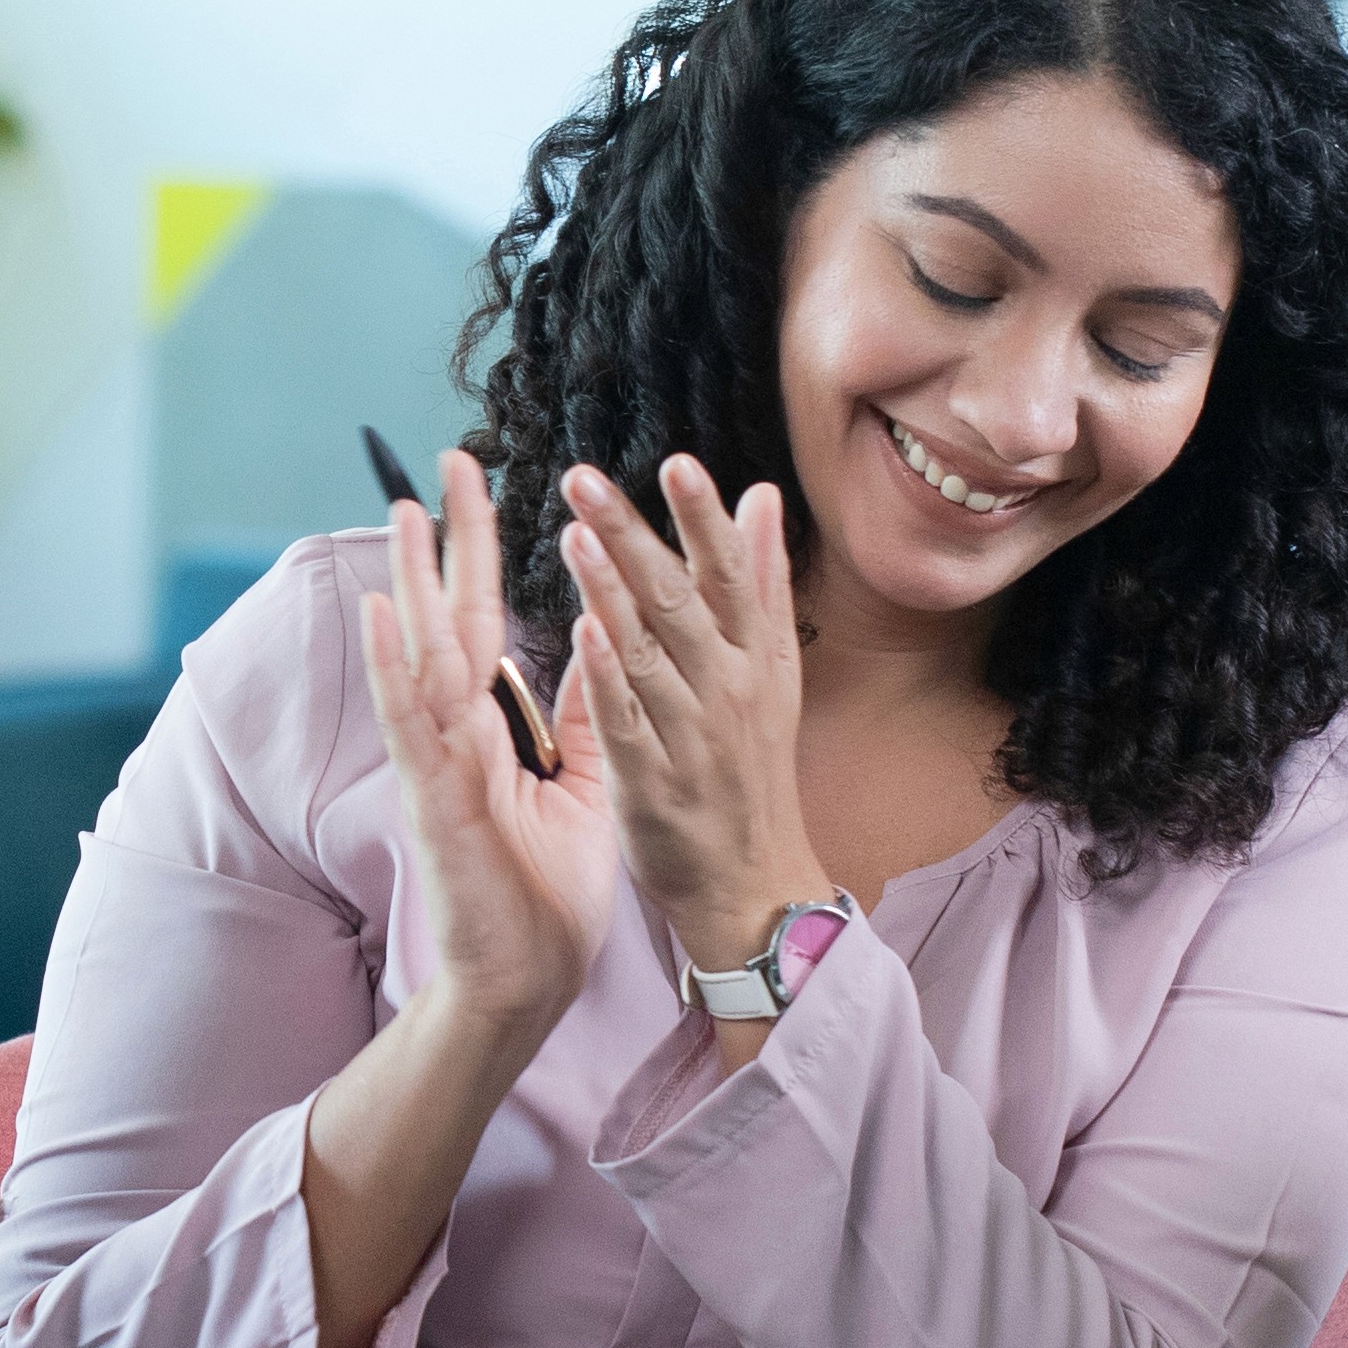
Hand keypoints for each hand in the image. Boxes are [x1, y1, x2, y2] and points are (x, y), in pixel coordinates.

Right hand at [359, 449, 622, 1051]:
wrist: (529, 980)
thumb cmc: (547, 890)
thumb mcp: (584, 782)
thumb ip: (582, 713)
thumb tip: (598, 642)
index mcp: (492, 728)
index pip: (485, 620)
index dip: (482, 553)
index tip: (479, 485)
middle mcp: (457, 735)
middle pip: (447, 619)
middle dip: (446, 542)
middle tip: (444, 463)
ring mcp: (438, 765)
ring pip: (419, 658)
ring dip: (410, 585)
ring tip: (405, 516)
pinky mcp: (435, 803)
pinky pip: (412, 725)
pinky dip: (394, 669)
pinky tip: (382, 617)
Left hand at [555, 456, 837, 1010]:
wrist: (753, 883)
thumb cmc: (752, 769)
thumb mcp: (772, 672)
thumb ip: (761, 582)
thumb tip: (760, 495)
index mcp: (757, 659)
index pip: (731, 574)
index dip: (704, 519)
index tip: (677, 463)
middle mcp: (730, 690)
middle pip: (680, 601)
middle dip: (633, 535)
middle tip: (585, 479)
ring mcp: (692, 738)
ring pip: (649, 653)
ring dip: (611, 592)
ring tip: (575, 534)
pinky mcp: (653, 783)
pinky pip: (626, 721)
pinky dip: (606, 676)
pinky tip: (581, 631)